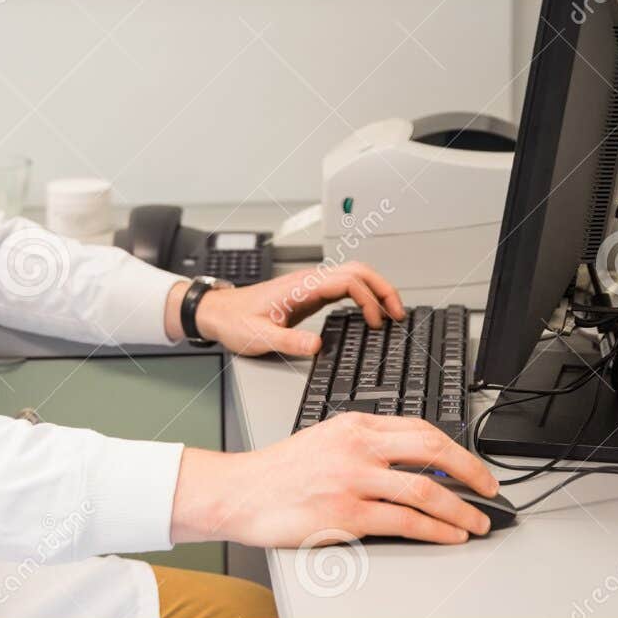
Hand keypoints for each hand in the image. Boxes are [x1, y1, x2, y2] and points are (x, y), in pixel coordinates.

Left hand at [164, 261, 406, 355]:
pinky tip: (370, 313)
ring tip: (392, 313)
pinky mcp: (310, 294)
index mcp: (301, 287)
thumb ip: (289, 341)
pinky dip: (364, 296)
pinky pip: (345, 287)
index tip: (375, 323)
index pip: (348, 280)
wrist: (218, 312)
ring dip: (377, 290)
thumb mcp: (260, 337)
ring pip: (354, 275)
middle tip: (399, 313)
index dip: (369, 299)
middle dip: (384, 288)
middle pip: (358, 271)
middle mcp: (309, 281)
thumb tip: (318, 346)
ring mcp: (311, 286)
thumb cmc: (235, 321)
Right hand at [171, 414, 500, 545]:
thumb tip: (412, 462)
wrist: (241, 492)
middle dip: (472, 472)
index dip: (457, 448)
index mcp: (355, 423)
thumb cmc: (279, 471)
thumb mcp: (325, 438)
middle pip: (432, 451)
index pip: (420, 428)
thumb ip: (366, 444)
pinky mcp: (347, 514)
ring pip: (425, 489)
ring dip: (461, 508)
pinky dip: (436, 530)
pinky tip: (449, 535)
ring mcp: (353, 480)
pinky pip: (405, 521)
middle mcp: (358, 446)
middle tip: (490, 490)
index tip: (473, 465)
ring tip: (477, 522)